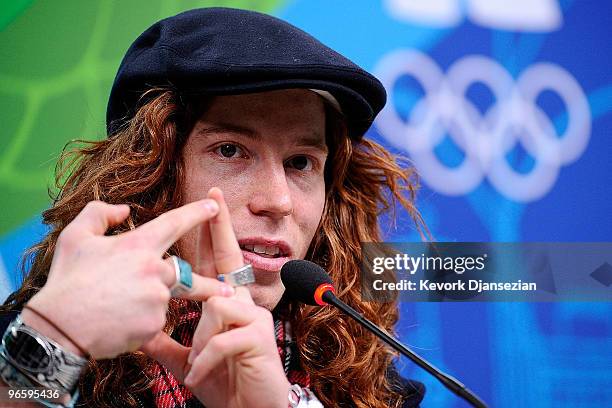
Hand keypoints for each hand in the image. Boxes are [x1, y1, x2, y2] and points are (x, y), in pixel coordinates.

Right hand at [23, 199, 234, 358]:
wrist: (59, 328)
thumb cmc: (67, 280)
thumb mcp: (75, 237)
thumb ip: (99, 214)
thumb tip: (124, 211)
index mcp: (139, 245)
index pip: (175, 223)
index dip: (197, 213)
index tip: (214, 207)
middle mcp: (154, 269)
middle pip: (187, 273)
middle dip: (210, 284)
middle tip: (227, 290)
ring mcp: (157, 298)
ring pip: (164, 299)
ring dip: (152, 303)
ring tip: (124, 309)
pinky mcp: (155, 324)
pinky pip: (154, 322)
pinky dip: (141, 323)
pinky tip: (118, 325)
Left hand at [141, 188, 289, 407]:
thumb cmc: (225, 381)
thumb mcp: (190, 359)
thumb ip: (168, 342)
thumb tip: (142, 329)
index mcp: (227, 305)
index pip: (219, 262)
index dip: (214, 233)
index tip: (207, 204)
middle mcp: (244, 304)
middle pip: (230, 261)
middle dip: (221, 228)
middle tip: (212, 198)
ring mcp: (254, 319)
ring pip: (215, 306)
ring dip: (199, 339)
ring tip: (197, 363)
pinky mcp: (257, 339)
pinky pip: (221, 339)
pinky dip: (203, 359)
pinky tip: (198, 375)